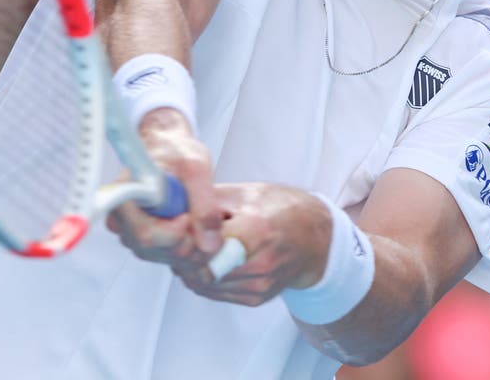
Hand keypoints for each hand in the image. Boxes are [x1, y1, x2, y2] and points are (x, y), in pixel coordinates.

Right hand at [106, 107, 224, 268]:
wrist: (170, 149)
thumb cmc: (176, 150)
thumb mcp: (196, 167)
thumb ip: (204, 204)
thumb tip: (209, 243)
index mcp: (124, 197)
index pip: (146, 234)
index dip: (174, 233)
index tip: (189, 216)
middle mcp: (121, 220)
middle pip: (154, 250)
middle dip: (188, 243)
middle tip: (207, 224)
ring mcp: (131, 233)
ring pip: (162, 257)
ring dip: (191, 249)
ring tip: (206, 224)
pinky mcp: (145, 240)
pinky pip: (168, 257)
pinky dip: (189, 251)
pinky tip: (200, 232)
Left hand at [175, 183, 332, 305]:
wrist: (314, 237)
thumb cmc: (281, 208)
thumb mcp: (246, 192)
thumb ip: (209, 201)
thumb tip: (175, 205)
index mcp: (256, 229)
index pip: (204, 245)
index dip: (184, 239)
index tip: (176, 229)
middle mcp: (260, 262)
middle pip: (202, 269)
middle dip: (183, 256)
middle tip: (176, 241)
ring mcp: (259, 284)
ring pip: (205, 285)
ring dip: (190, 269)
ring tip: (190, 249)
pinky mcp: (257, 297)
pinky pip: (216, 293)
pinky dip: (204, 279)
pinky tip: (207, 261)